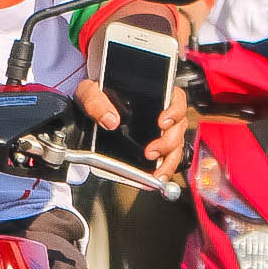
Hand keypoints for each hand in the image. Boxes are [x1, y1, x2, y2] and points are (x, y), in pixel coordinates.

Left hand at [75, 81, 192, 178]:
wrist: (91, 108)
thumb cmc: (96, 95)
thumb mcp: (89, 91)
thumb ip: (95, 101)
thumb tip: (109, 120)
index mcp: (153, 94)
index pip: (176, 99)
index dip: (174, 111)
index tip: (162, 122)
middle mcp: (161, 112)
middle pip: (178, 127)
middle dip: (168, 143)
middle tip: (151, 152)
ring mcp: (159, 131)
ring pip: (175, 146)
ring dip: (168, 161)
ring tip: (156, 173)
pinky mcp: (155, 147)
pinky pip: (166, 158)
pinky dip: (163, 168)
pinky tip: (155, 177)